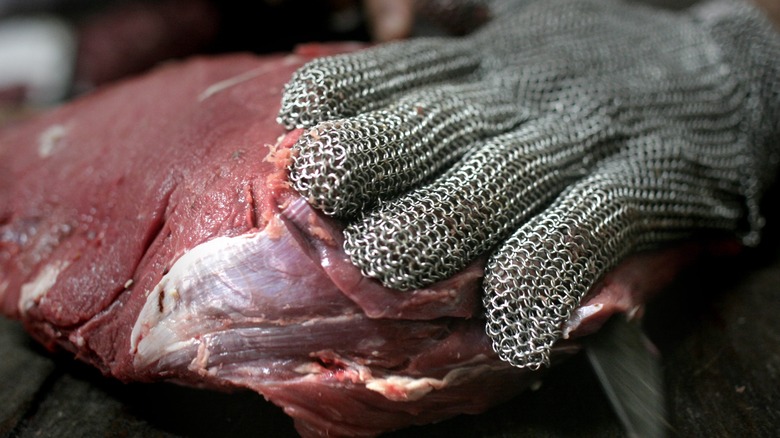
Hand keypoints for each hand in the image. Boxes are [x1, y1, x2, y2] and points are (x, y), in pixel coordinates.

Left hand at [278, 0, 779, 368]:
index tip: (299, 117)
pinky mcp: (650, 183)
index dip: (350, 90)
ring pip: (502, 180)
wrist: (732, 74)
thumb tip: (388, 23)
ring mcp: (587, 138)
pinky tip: (512, 330)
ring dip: (442, 220)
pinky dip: (547, 280)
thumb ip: (456, 32)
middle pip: (439, 123)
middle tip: (319, 183)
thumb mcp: (522, 29)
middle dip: (376, 153)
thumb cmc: (601, 62)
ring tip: (386, 258)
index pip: (407, 72)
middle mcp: (529, 94)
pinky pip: (587, 235)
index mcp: (491, 62)